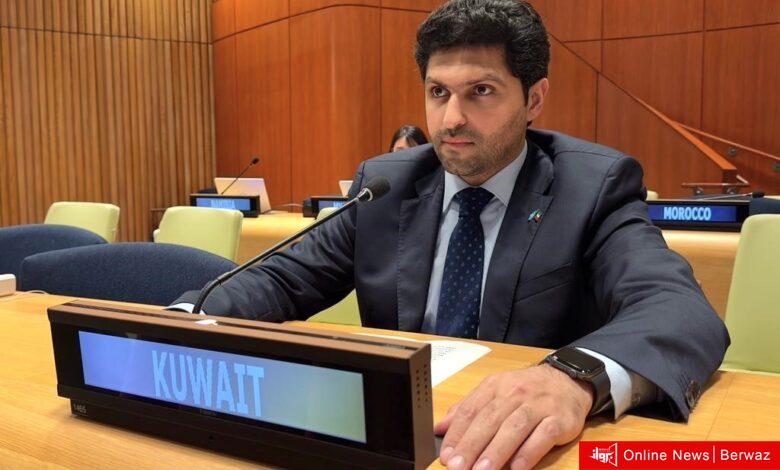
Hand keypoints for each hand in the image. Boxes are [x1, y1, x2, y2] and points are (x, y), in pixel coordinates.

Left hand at [436, 364, 593, 469]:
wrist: (568, 380)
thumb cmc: (526, 390)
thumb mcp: (495, 391)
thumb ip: (468, 408)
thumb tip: (440, 428)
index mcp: (495, 386)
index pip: (471, 410)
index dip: (456, 434)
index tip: (446, 456)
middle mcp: (515, 394)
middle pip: (490, 419)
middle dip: (471, 445)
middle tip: (458, 467)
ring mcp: (539, 406)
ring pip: (514, 428)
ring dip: (496, 451)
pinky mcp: (560, 420)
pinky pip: (543, 437)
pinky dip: (529, 453)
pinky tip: (516, 468)